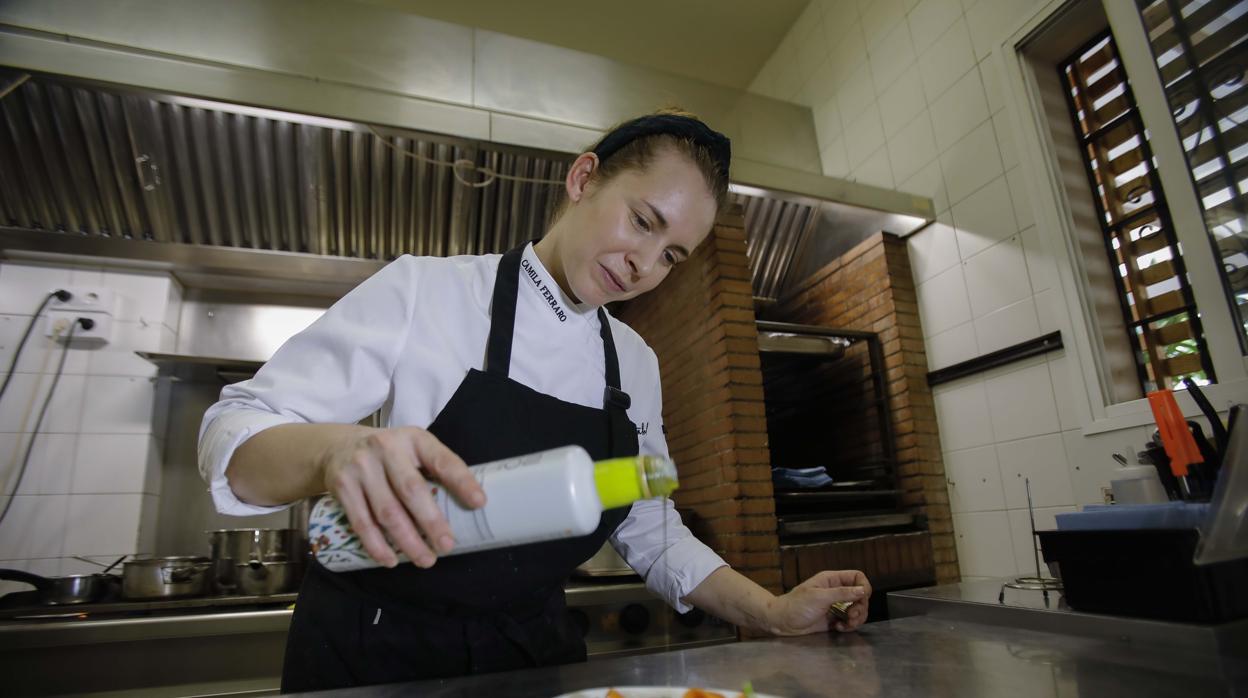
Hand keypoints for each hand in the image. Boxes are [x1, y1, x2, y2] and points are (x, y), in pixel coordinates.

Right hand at [321, 426, 485, 568]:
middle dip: (431, 522)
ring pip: (387, 512)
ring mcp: (361, 467)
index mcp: (413, 439)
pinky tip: (391, 559)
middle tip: (446, 546)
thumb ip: (433, 470)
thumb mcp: (413, 449)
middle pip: (411, 491)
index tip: (479, 503)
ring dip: (407, 541)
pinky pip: (361, 522)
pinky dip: (377, 545)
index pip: (441, 460)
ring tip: (425, 559)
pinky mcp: (341, 486)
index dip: (461, 481)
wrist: (337, 447)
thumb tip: (466, 507)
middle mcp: (386, 448)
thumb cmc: (389, 455)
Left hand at [767, 570, 870, 634]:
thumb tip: (863, 590)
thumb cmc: (797, 605)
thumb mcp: (820, 597)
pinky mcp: (834, 619)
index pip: (857, 577)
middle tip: (852, 615)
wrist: (782, 622)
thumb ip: (842, 593)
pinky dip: (849, 625)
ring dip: (857, 618)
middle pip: (861, 596)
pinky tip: (839, 627)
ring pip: (857, 610)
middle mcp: (836, 591)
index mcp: (832, 580)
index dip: (864, 586)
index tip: (863, 598)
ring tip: (846, 624)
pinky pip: (850, 621)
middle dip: (860, 607)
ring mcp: (835, 606)